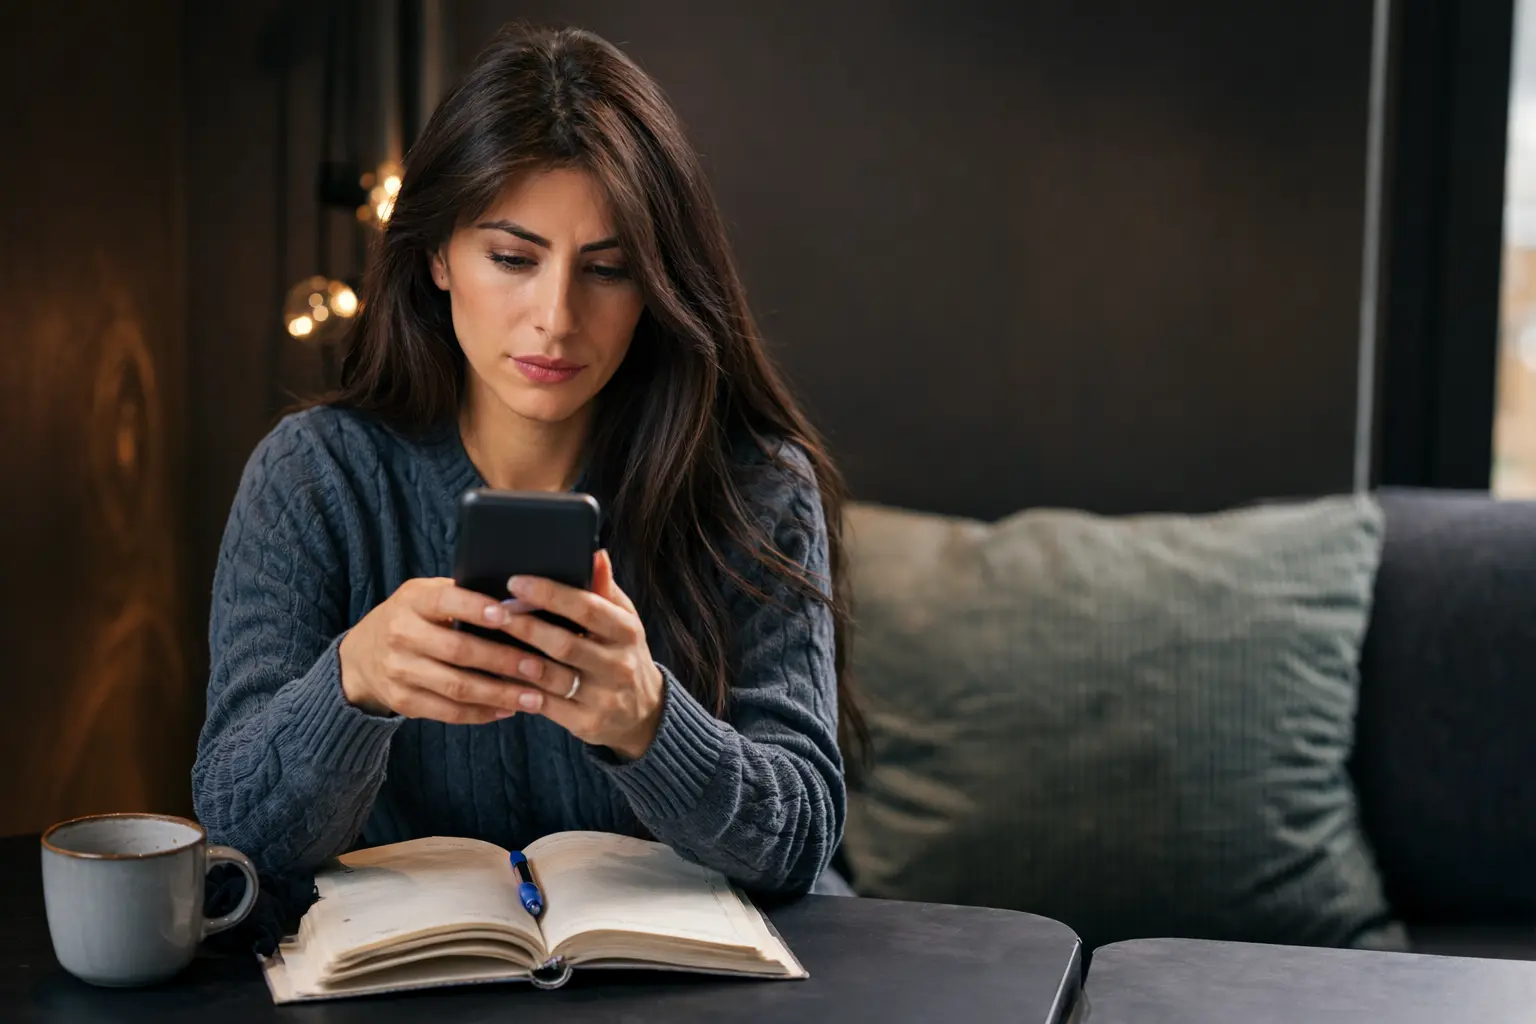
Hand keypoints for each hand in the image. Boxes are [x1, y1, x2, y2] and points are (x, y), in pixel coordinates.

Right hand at [337, 577, 553, 723]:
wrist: (360, 655)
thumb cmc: (412, 617)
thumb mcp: (425, 595)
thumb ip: (462, 595)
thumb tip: (521, 599)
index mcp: (411, 601)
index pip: (445, 601)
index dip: (475, 608)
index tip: (508, 615)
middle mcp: (400, 635)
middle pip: (458, 650)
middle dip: (503, 660)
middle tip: (539, 667)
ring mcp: (399, 671)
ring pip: (456, 687)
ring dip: (499, 694)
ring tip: (533, 698)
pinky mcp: (402, 701)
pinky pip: (447, 712)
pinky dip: (480, 713)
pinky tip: (507, 710)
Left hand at [497, 550, 664, 759]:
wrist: (643, 712)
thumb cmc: (622, 653)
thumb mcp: (623, 620)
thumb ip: (604, 589)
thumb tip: (594, 552)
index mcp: (626, 631)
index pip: (588, 608)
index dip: (550, 594)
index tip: (515, 582)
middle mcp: (618, 664)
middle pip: (564, 643)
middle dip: (524, 626)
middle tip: (491, 611)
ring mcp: (603, 696)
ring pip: (551, 677)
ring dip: (515, 660)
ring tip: (485, 642)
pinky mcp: (586, 722)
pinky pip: (545, 705)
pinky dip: (518, 689)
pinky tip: (496, 675)